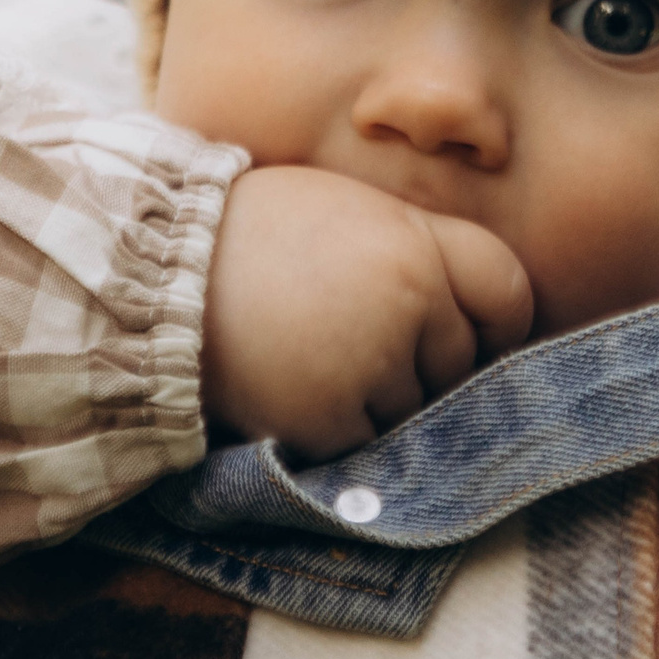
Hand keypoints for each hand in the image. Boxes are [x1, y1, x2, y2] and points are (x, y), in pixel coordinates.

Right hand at [201, 165, 533, 460]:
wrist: (151, 271)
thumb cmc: (251, 233)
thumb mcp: (349, 211)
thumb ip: (414, 250)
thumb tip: (470, 316)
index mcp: (415, 240)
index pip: (507, 292)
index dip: (499, 322)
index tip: (479, 337)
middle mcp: (408, 300)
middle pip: (459, 362)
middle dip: (422, 365)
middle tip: (353, 343)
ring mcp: (370, 363)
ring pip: (415, 411)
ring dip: (377, 402)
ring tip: (313, 361)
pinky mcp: (327, 419)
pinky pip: (365, 447)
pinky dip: (337, 433)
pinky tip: (294, 391)